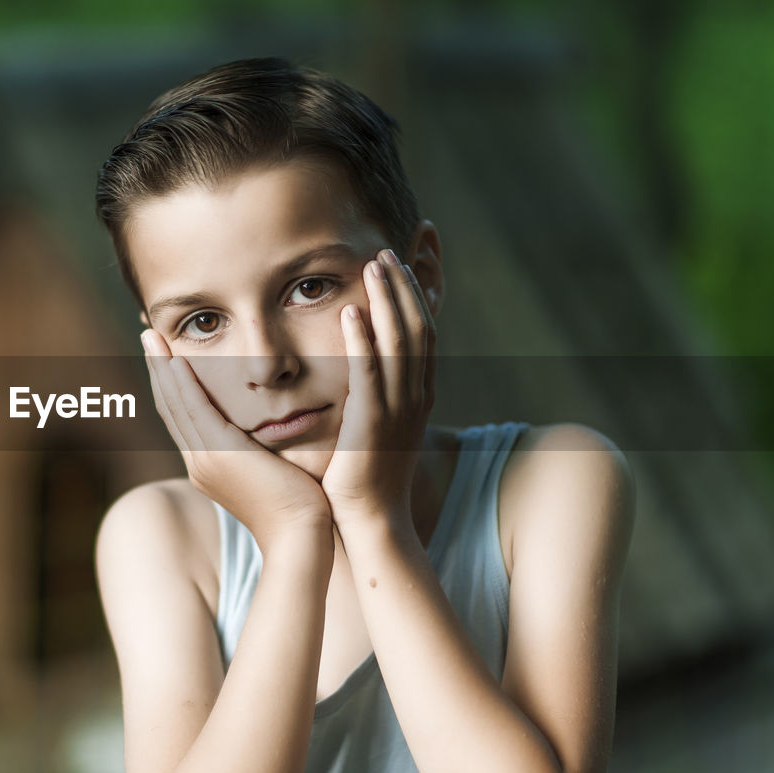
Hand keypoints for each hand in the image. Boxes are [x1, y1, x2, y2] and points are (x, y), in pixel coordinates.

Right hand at [140, 328, 332, 551]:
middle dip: (157, 368)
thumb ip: (259, 449)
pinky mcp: (221, 453)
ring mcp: (205, 459)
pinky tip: (176, 360)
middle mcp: (198, 462)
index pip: (183, 416)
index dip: (171, 384)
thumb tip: (266, 433)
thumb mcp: (270, 470)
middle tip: (148, 336)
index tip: (165, 355)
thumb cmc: (296, 507)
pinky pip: (196, 409)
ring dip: (162, 367)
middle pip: (170, 406)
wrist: (299, 534)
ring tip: (151, 336)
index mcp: (207, 465)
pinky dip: (184, 383)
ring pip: (176, 403)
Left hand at [321, 250, 436, 530]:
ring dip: (387, 301)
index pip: (423, 331)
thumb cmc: (363, 477)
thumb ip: (373, 391)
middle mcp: (415, 397)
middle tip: (388, 249)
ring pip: (399, 343)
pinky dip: (362, 342)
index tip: (405, 258)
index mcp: (417, 394)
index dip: (417, 292)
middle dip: (404, 285)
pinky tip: (350, 313)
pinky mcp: (372, 426)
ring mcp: (397, 411)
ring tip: (374, 264)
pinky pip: (370, 375)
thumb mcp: (375, 425)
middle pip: (417, 327)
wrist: (370, 522)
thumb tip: (359, 361)